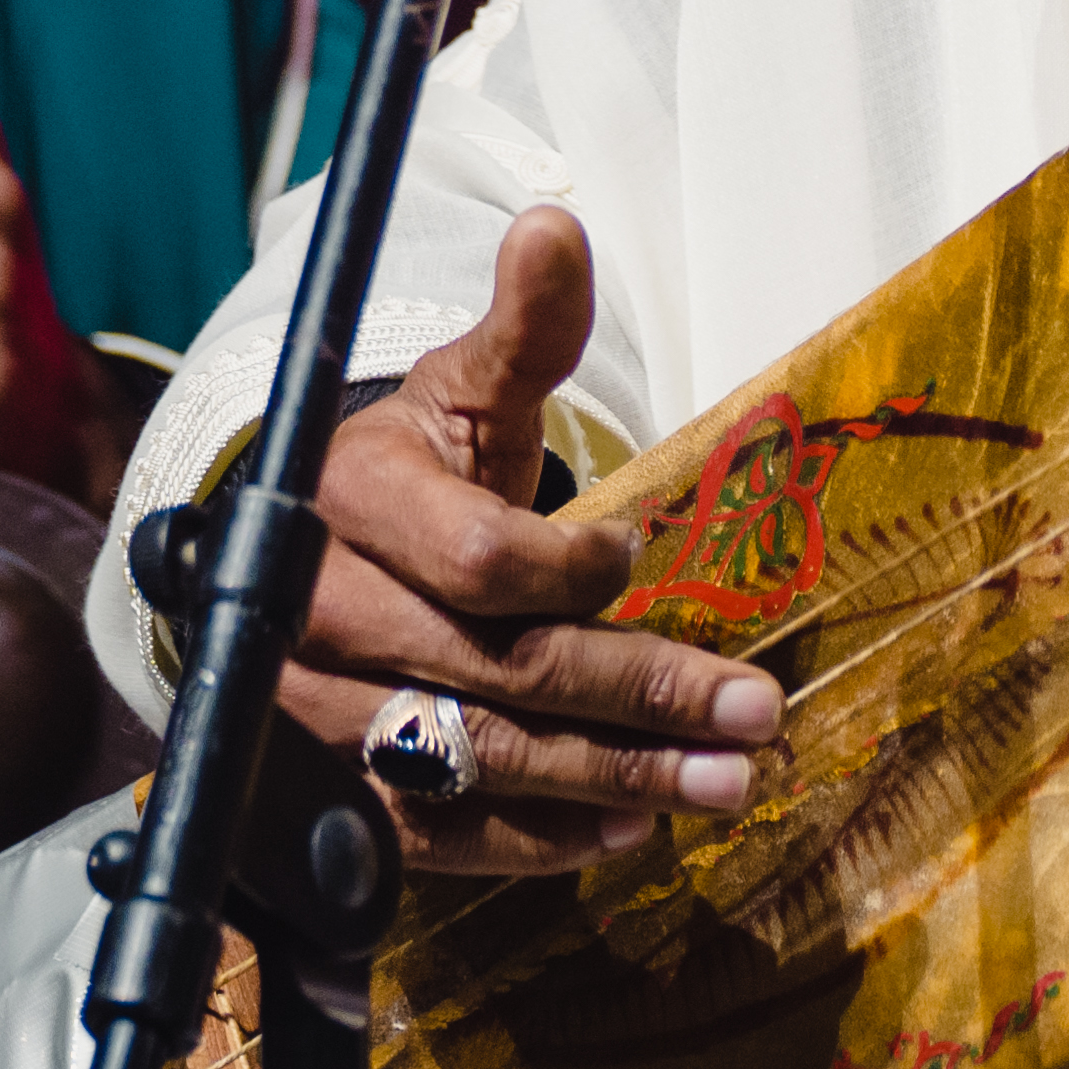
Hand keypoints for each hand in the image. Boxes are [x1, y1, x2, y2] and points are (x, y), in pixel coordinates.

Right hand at [269, 210, 782, 879]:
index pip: (479, 559)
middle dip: (640, 694)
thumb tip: (558, 227)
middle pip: (497, 673)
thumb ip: (524, 326)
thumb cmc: (417, 466)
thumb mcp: (465, 385)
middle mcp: (319, 615)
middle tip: (757, 715)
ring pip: (475, 761)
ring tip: (726, 782)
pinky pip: (437, 831)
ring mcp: (319, 712)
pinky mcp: (333, 787)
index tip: (639, 557)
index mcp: (354, 501)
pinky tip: (627, 832)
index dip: (572, 569)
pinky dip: (534, 842)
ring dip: (611, 779)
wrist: (312, 555)